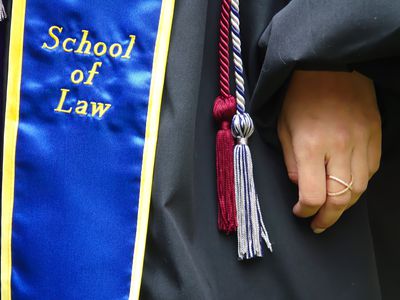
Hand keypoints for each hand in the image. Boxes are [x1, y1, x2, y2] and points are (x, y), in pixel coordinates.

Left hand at [278, 71, 381, 232]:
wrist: (329, 64)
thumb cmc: (298, 95)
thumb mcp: (282, 127)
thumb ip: (290, 160)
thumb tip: (299, 185)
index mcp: (310, 145)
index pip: (313, 195)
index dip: (306, 211)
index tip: (300, 212)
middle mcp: (339, 147)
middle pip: (341, 198)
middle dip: (328, 217)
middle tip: (318, 223)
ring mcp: (362, 140)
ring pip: (360, 188)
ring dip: (345, 203)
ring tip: (332, 207)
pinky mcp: (375, 134)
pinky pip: (372, 168)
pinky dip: (360, 182)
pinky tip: (347, 182)